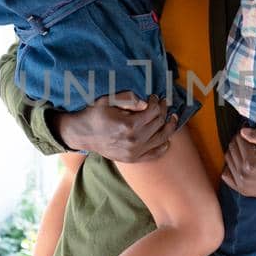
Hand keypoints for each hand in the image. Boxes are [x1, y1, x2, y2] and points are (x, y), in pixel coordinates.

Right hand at [53, 92, 177, 162]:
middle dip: (164, 110)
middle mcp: (134, 141)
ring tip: (172, 118)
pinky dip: (163, 147)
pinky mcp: (133, 159)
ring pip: (161, 138)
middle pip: (159, 123)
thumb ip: (128, 99)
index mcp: (129, 125)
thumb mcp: (108, 100)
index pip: (153, 112)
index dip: (157, 102)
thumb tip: (145, 102)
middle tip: (164, 103)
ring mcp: (134, 152)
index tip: (155, 96)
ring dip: (169, 127)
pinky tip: (167, 139)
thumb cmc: (95, 114)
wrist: (83, 134)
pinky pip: (154, 154)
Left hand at [222, 126, 255, 197]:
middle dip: (240, 140)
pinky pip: (226, 174)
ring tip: (250, 149)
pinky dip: (232, 166)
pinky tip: (244, 162)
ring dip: (236, 151)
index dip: (245, 131)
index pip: (239, 139)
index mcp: (252, 164)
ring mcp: (242, 185)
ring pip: (228, 159)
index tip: (253, 129)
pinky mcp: (242, 190)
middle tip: (252, 139)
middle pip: (232, 148)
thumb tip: (242, 131)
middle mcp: (244, 176)